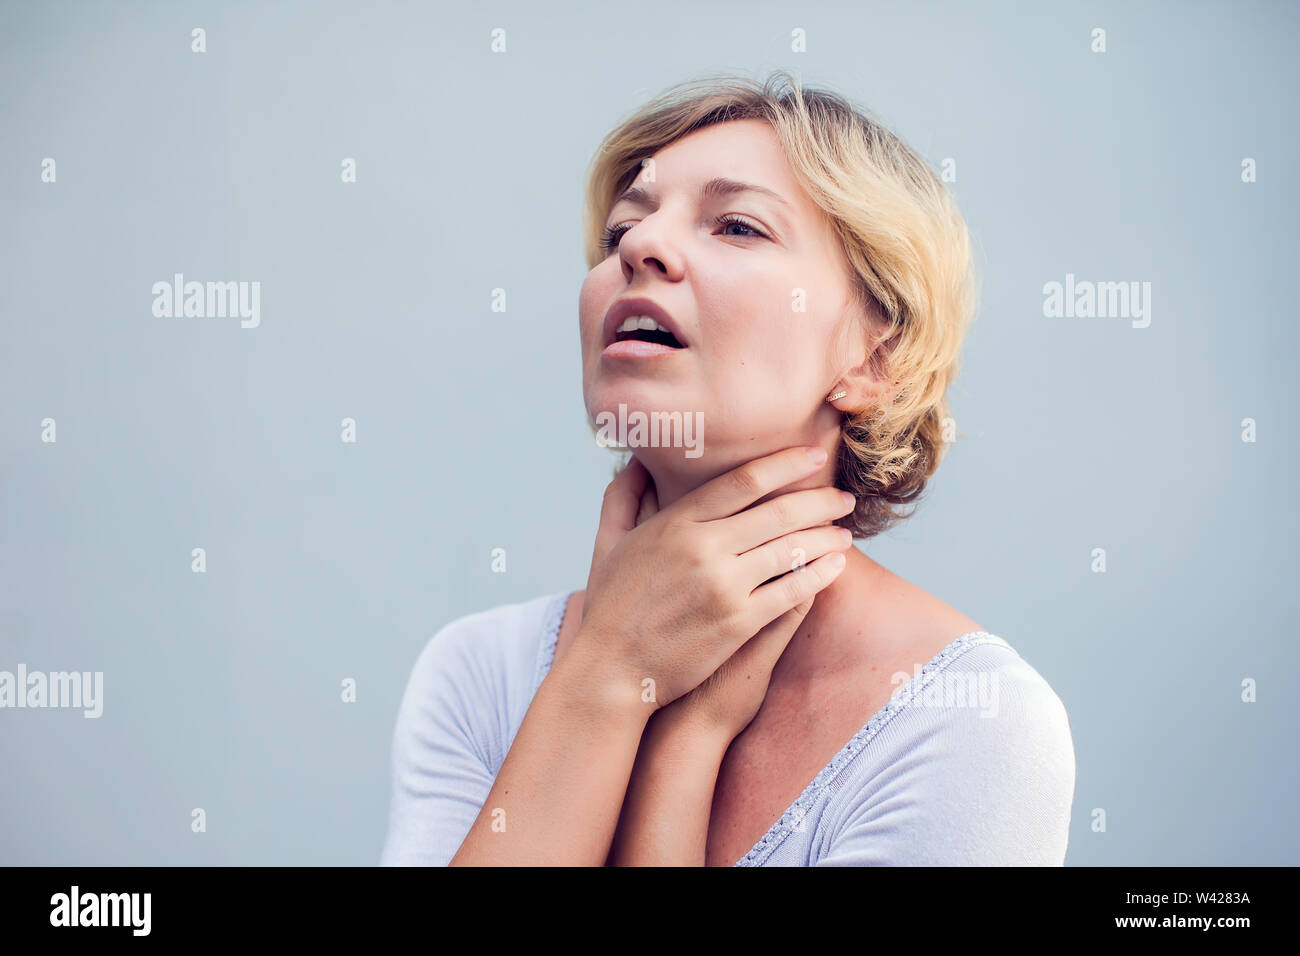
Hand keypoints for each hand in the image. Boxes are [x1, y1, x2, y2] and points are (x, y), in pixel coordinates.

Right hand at [631, 471, 817, 741]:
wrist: (611, 671)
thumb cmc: (610, 606)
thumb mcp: (608, 542)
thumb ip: (623, 495)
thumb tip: (638, 461)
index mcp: (675, 522)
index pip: (744, 480)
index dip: (785, 464)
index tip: (814, 456)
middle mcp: (702, 547)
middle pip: (778, 511)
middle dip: (820, 501)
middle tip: (844, 498)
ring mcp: (723, 585)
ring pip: (791, 549)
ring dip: (826, 538)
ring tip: (845, 534)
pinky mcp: (737, 622)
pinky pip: (792, 591)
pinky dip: (819, 575)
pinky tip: (835, 567)